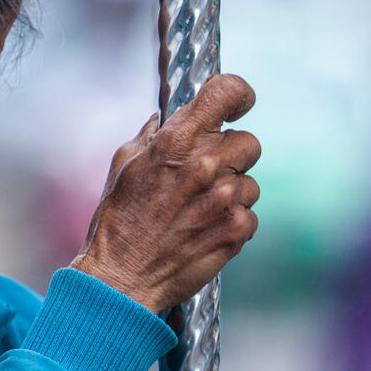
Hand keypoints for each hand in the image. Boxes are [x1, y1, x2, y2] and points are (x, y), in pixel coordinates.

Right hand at [72, 75, 261, 311]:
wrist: (122, 278)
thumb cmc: (119, 221)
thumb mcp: (124, 165)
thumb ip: (152, 137)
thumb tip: (168, 120)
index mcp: (177, 141)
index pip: (227, 92)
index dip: (238, 95)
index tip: (238, 105)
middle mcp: (207, 165)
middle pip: (249, 142)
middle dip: (231, 156)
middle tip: (208, 175)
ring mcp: (226, 199)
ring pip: (251, 183)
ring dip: (232, 194)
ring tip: (199, 210)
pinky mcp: (237, 229)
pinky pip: (251, 215)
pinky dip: (233, 223)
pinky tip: (206, 230)